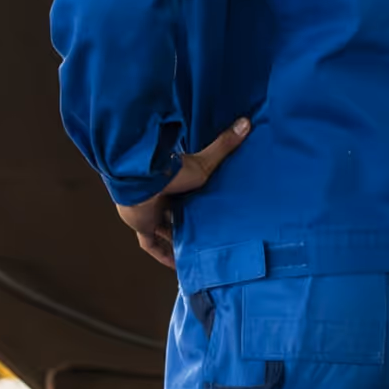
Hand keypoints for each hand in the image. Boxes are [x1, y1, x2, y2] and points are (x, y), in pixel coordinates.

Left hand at [116, 119, 250, 267]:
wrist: (141, 181)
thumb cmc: (171, 171)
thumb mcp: (205, 163)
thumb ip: (224, 145)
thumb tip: (247, 121)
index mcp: (172, 183)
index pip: (184, 195)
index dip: (194, 204)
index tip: (208, 210)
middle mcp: (160, 198)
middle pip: (174, 214)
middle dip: (187, 225)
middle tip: (206, 237)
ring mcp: (148, 213)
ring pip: (163, 230)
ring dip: (176, 241)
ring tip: (196, 254)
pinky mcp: (142, 226)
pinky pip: (152, 245)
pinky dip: (163, 256)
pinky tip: (177, 267)